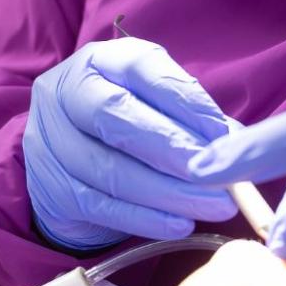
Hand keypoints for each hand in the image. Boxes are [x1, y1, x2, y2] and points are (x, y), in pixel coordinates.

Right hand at [23, 37, 237, 250]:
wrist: (65, 162)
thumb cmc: (124, 126)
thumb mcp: (153, 106)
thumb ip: (190, 119)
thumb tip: (236, 145)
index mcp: (98, 61)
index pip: (140, 68)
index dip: (183, 98)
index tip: (222, 132)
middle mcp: (65, 92)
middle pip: (114, 115)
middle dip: (171, 146)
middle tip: (215, 173)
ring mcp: (49, 140)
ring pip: (107, 168)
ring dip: (166, 192)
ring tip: (211, 206)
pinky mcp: (49, 187)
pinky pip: (99, 206)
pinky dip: (143, 218)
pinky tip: (179, 225)